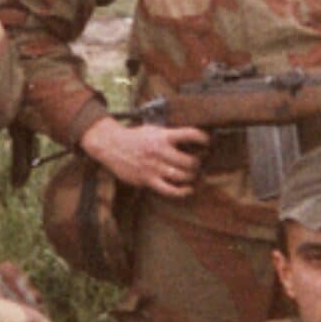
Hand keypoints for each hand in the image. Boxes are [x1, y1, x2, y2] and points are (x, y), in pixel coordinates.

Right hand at [81, 116, 209, 197]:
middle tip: (200, 163)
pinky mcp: (148, 180)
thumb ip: (171, 134)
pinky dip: (183, 192)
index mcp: (163, 136)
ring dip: (192, 177)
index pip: (190, 134)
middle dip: (199, 163)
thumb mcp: (154, 129)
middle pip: (190, 161)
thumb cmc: (135, 138)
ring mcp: (154, 167)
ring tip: (194, 174)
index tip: (209, 141)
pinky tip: (188, 189)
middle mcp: (160, 152)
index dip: (204, 138)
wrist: (111, 146)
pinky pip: (170, 190)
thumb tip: (193, 139)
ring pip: (182, 176)